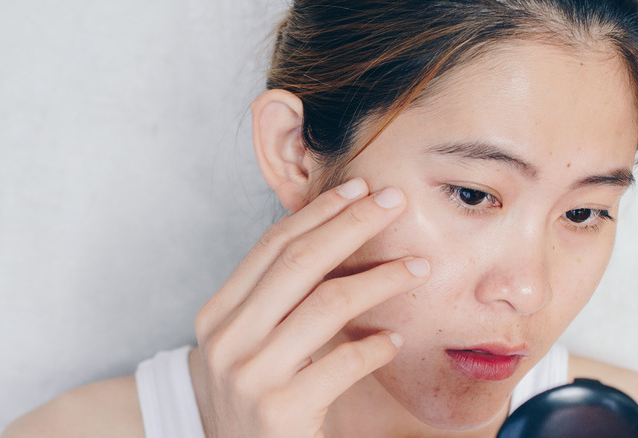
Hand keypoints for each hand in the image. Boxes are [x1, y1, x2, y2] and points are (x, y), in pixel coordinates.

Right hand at [194, 178, 429, 437]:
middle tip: (394, 201)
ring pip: (329, 302)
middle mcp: (227, 339)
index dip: (319, 213)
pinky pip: (345, 361)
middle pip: (300, 261)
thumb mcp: (250, 345)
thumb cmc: (254, 400)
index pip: (272, 246)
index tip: (359, 188)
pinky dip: (377, 345)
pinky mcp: (281, 411)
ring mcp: (250, 375)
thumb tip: (334, 239)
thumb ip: (277, 301)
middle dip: (353, 223)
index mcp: (218, 314)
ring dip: (382, 277)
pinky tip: (396, 338)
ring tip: (419, 266)